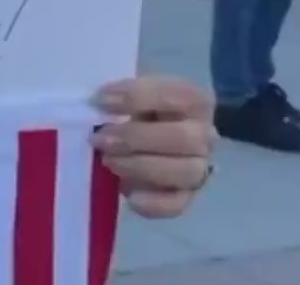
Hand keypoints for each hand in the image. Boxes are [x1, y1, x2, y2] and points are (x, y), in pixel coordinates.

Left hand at [91, 76, 215, 219]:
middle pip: (184, 138)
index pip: (176, 95)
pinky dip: (152, 203)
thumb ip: (122, 95)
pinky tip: (127, 194)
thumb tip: (94, 105)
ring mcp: (199, 168)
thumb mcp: (135, 93)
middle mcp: (205, 135)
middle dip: (136, 138)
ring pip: (184, 172)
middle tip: (100, 139)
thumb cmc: (141, 109)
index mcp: (195, 101)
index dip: (137, 97)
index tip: (100, 101)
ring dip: (141, 167)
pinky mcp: (185, 196)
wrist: (152, 138)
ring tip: (108, 162)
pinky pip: (176, 205)